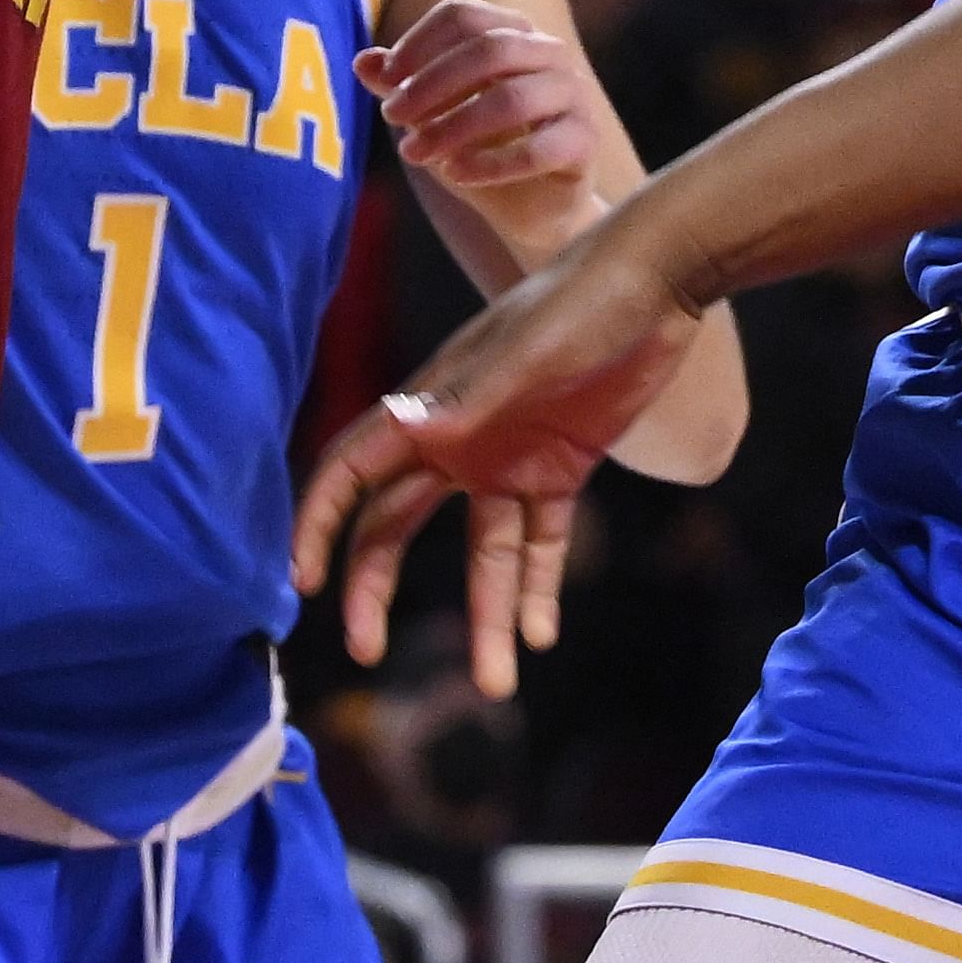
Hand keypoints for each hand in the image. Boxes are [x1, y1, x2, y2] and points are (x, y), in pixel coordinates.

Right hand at [291, 218, 712, 693]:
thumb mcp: (527, 352)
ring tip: (497, 683)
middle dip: (375, 588)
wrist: (659, 279)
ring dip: (486, 615)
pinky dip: (539, 588)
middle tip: (369, 653)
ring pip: (482, 554)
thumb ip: (471, 400)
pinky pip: (540, 543)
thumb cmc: (581, 300)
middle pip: (398, 525)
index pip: (354, 470)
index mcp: (432, 407)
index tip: (302, 582)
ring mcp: (509, 458)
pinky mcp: (561, 468)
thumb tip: (404, 429)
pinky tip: (541, 635)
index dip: (320, 521)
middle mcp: (459, 440)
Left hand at [365, 0, 604, 198]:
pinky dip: (490, 163)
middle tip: (391, 117)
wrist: (534, 208)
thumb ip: (404, 86)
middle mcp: (550, 54)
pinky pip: (539, 149)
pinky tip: (455, 175)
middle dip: (432, 83)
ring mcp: (574, 95)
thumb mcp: (434, 115)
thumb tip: (363, 62)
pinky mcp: (585, 142)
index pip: (464, 16)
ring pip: (512, 98)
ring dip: (453, 126)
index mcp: (514, 33)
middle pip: (489, 49)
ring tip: (414, 153)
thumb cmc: (481, 148)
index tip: (385, 79)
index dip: (419, 42)